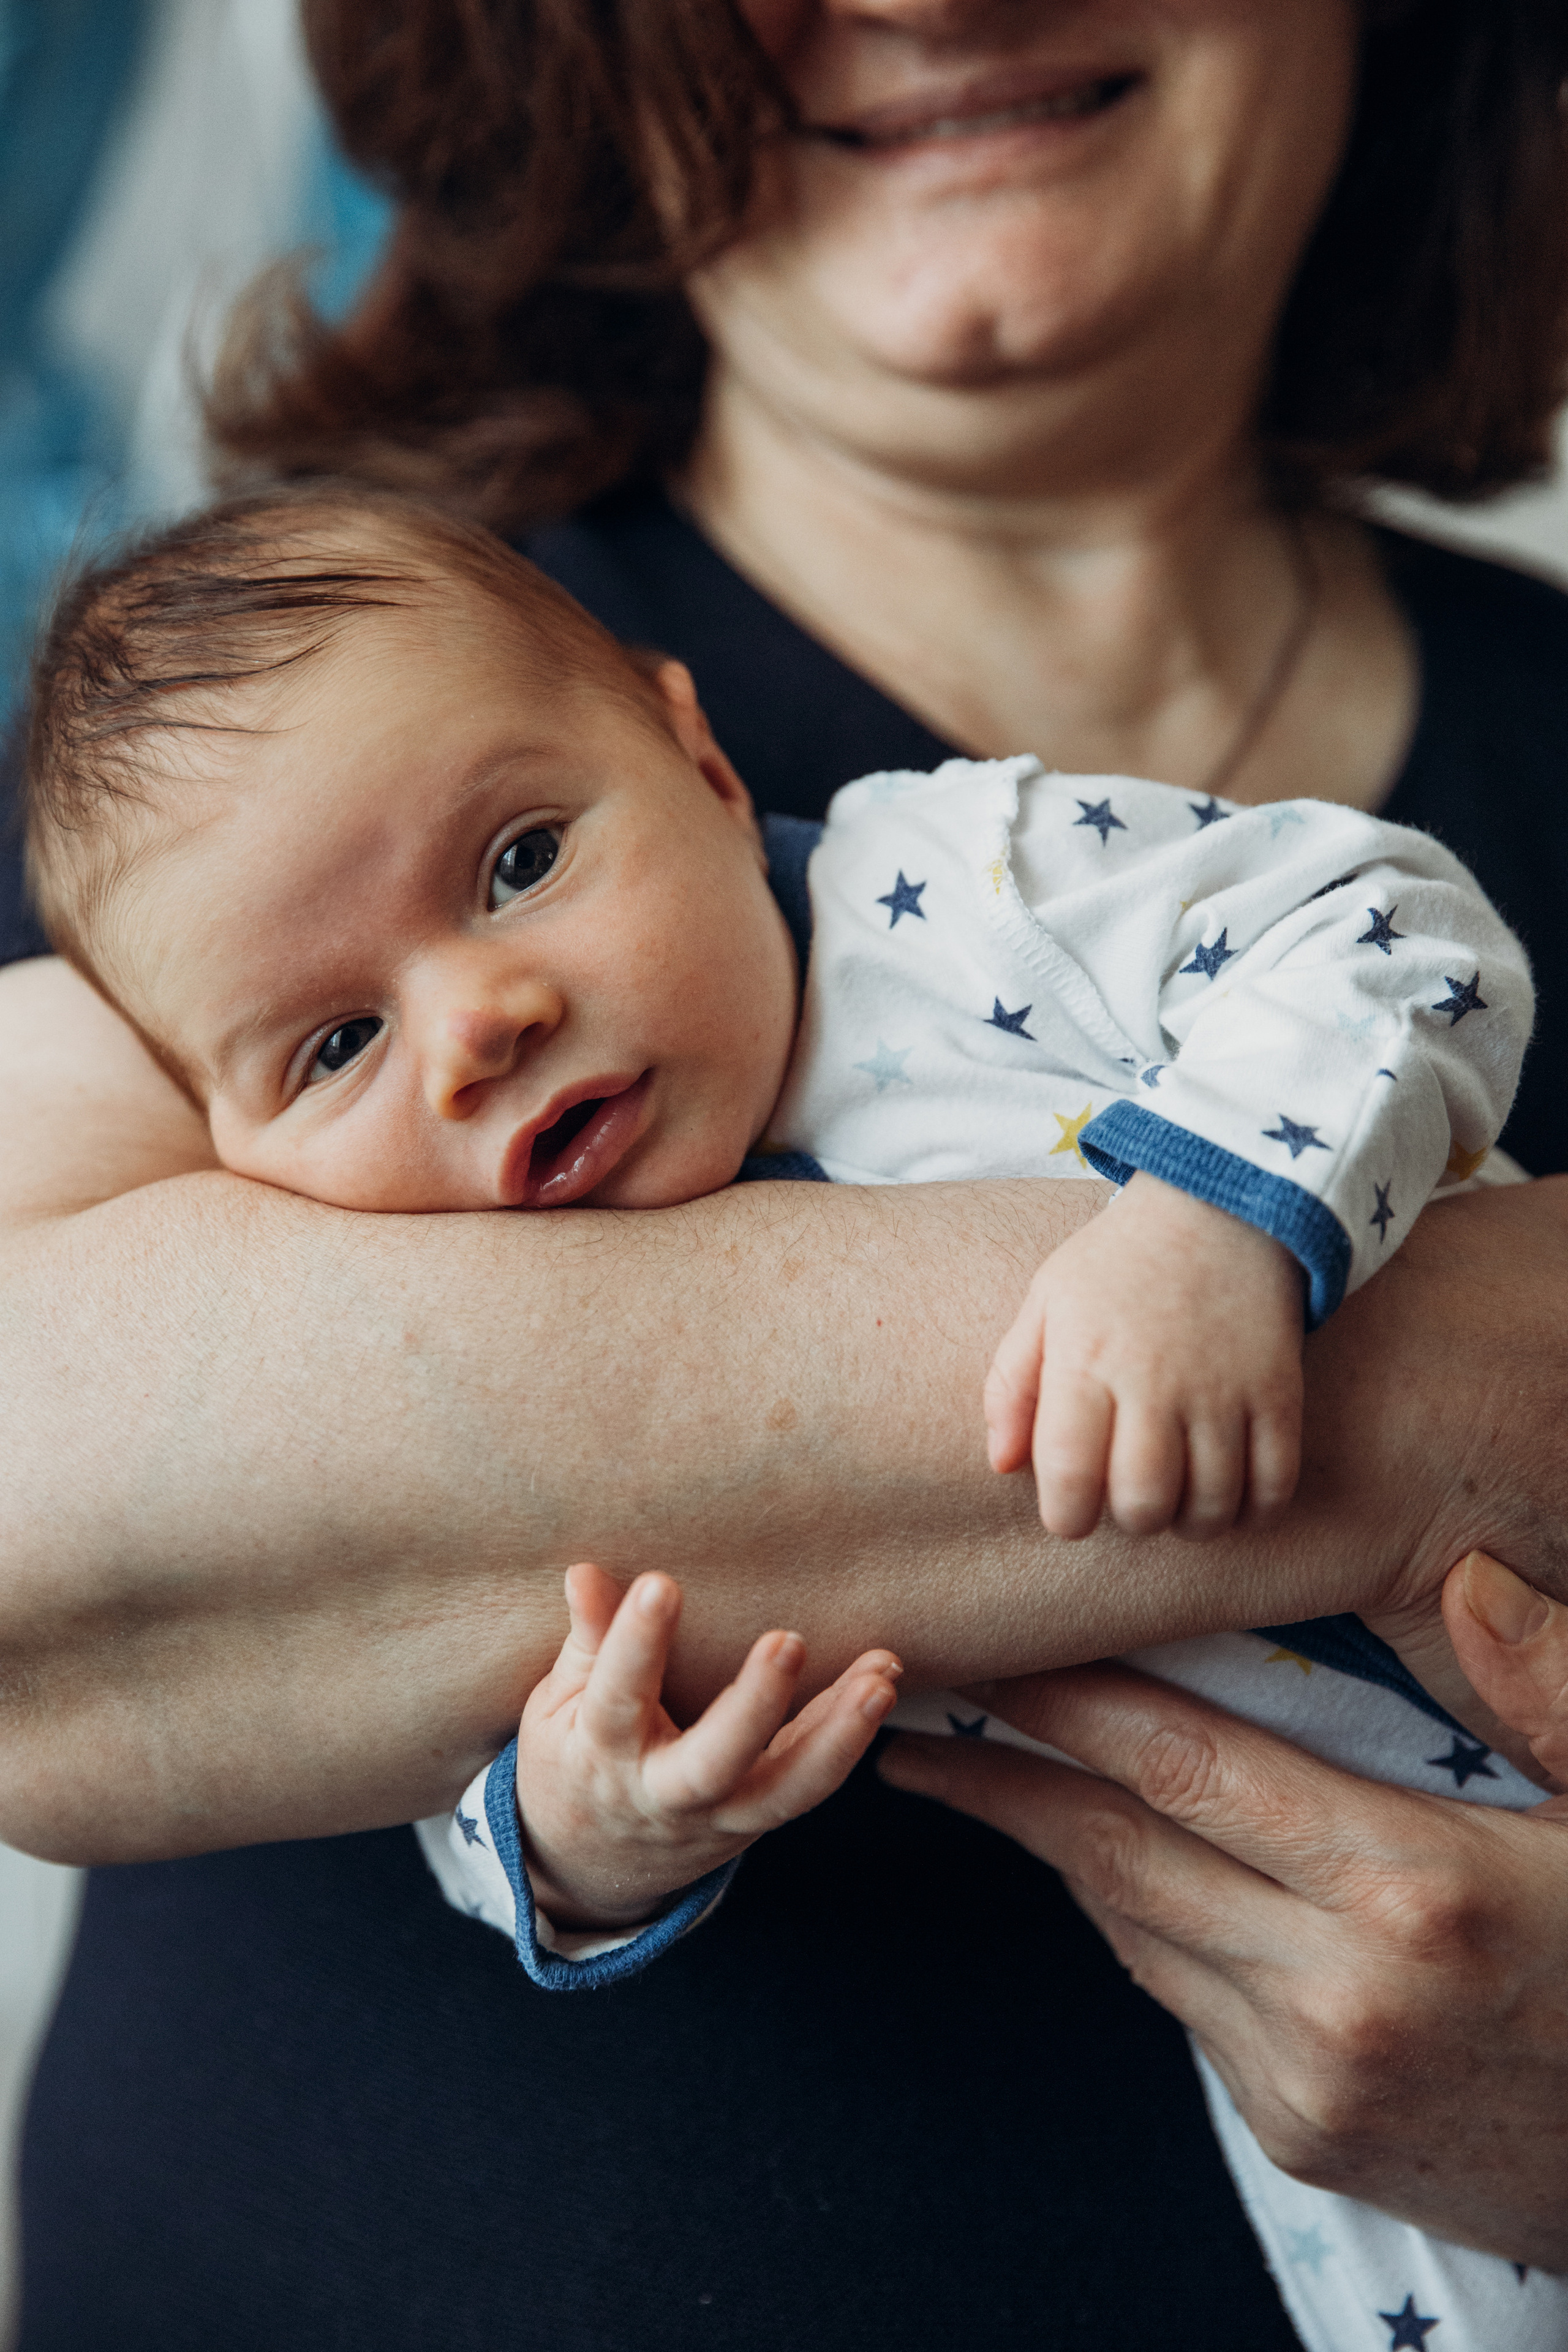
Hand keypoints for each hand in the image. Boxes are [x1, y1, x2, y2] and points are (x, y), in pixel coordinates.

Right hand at [517, 1561, 900, 1929]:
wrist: (591, 1862)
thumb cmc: (574, 1758)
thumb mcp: (557, 1706)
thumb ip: (586, 1642)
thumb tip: (584, 1572)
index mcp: (602, 1756)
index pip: (617, 1699)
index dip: (636, 1644)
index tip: (662, 1585)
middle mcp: (666, 1794)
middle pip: (713, 1764)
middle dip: (753, 1706)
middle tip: (788, 1642)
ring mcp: (721, 1815)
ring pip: (786, 1791)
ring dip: (839, 1737)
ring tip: (880, 1680)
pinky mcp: (759, 1818)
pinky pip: (811, 1781)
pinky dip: (848, 1733)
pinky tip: (881, 1679)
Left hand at [877, 1601, 1567, 2267]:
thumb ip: (1548, 1687)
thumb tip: (1468, 1580)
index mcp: (1412, 1889)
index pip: (1189, 1770)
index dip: (1072, 1707)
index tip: (989, 1659)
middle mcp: (1337, 1991)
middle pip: (1119, 1854)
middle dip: (1005, 1777)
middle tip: (915, 1716)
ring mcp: (1307, 2078)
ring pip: (1137, 1930)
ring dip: (1067, 1846)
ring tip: (998, 1770)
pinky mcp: (1299, 2137)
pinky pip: (1183, 2004)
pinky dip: (1146, 1927)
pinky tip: (1133, 1871)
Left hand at [983, 1173, 1303, 1538]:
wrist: (1220, 1209)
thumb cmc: (1117, 1266)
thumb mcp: (1046, 1302)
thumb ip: (1012, 1384)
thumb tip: (1002, 1464)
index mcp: (1087, 1360)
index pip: (1070, 1475)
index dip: (1066, 1516)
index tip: (1072, 1509)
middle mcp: (1156, 1381)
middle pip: (1143, 1503)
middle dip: (1129, 1519)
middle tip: (1129, 1493)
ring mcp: (1223, 1390)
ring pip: (1210, 1506)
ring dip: (1190, 1522)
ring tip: (1179, 1494)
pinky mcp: (1279, 1393)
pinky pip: (1274, 1487)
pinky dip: (1252, 1511)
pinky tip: (1230, 1492)